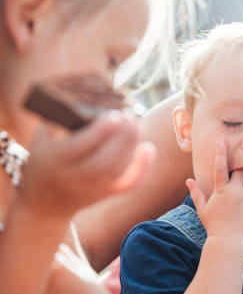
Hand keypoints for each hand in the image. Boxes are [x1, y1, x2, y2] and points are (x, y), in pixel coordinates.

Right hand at [19, 111, 155, 218]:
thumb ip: (60, 117)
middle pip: (103, 161)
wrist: (45, 201)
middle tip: (130, 116)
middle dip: (121, 138)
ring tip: (137, 124)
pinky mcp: (107, 194)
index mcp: (56, 159)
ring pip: (118, 171)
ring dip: (132, 145)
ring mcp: (94, 188)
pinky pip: (128, 184)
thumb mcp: (42, 138)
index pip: (80, 146)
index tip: (114, 114)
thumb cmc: (45, 158)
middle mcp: (75, 177)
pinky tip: (148, 148)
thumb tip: (87, 93)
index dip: (99, 131)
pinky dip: (142, 168)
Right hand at [186, 140, 242, 241]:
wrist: (229, 240)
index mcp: (220, 190)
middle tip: (240, 166)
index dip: (221, 152)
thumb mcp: (202, 209)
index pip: (220, 166)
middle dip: (240, 165)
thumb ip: (196, 193)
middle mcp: (235, 191)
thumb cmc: (214, 225)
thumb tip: (188, 180)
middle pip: (241, 169)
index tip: (222, 141)